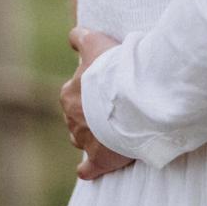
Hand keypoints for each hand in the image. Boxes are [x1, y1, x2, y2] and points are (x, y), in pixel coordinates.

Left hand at [59, 27, 134, 180]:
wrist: (137, 98)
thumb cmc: (116, 69)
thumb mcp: (97, 43)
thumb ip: (82, 38)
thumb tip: (73, 35)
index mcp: (69, 93)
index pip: (72, 91)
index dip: (88, 88)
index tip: (103, 86)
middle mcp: (72, 118)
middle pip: (76, 116)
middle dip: (89, 113)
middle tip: (112, 107)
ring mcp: (85, 140)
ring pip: (81, 138)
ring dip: (91, 135)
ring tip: (110, 132)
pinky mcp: (99, 159)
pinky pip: (88, 168)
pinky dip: (88, 169)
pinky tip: (87, 170)